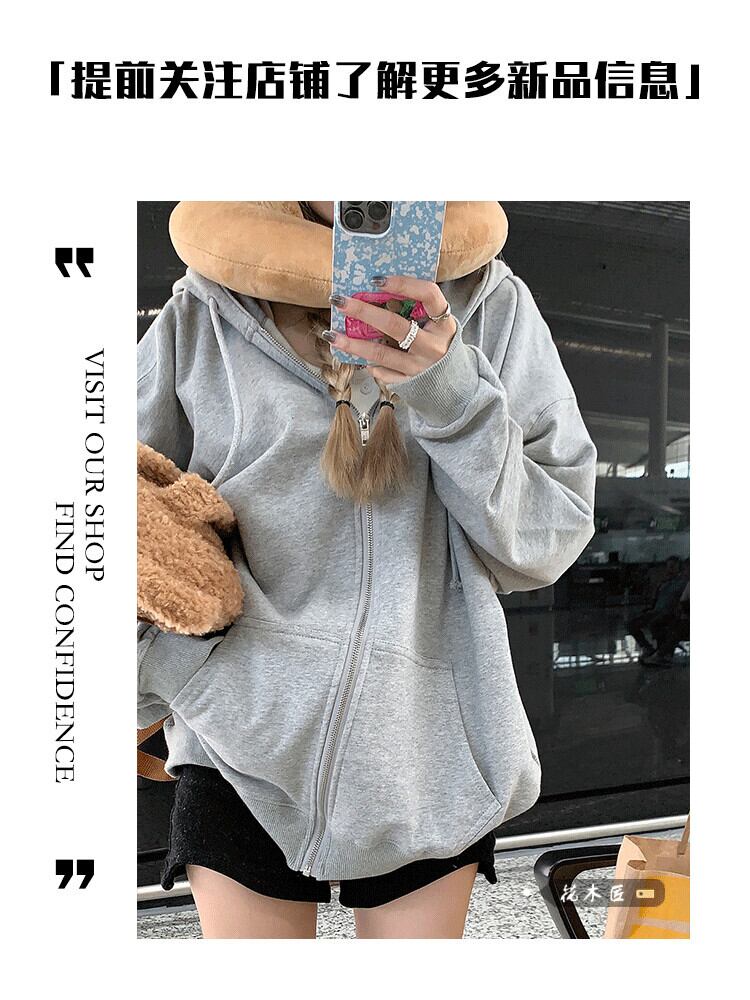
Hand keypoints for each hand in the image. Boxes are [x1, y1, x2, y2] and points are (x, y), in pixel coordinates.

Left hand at [328, 275, 457, 383]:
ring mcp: (421, 366)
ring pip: (382, 354)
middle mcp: (433, 345)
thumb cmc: (439, 341)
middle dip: (364, 312)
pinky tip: (355, 357)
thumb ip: (417, 308)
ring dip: (354, 344)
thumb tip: (377, 288)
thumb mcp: (437, 322)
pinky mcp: (410, 381)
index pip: (427, 295)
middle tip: (339, 301)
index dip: (403, 284)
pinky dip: (370, 365)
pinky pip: (384, 373)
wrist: (454, 379)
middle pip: (395, 326)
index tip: (376, 279)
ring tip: (331, 335)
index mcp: (444, 323)